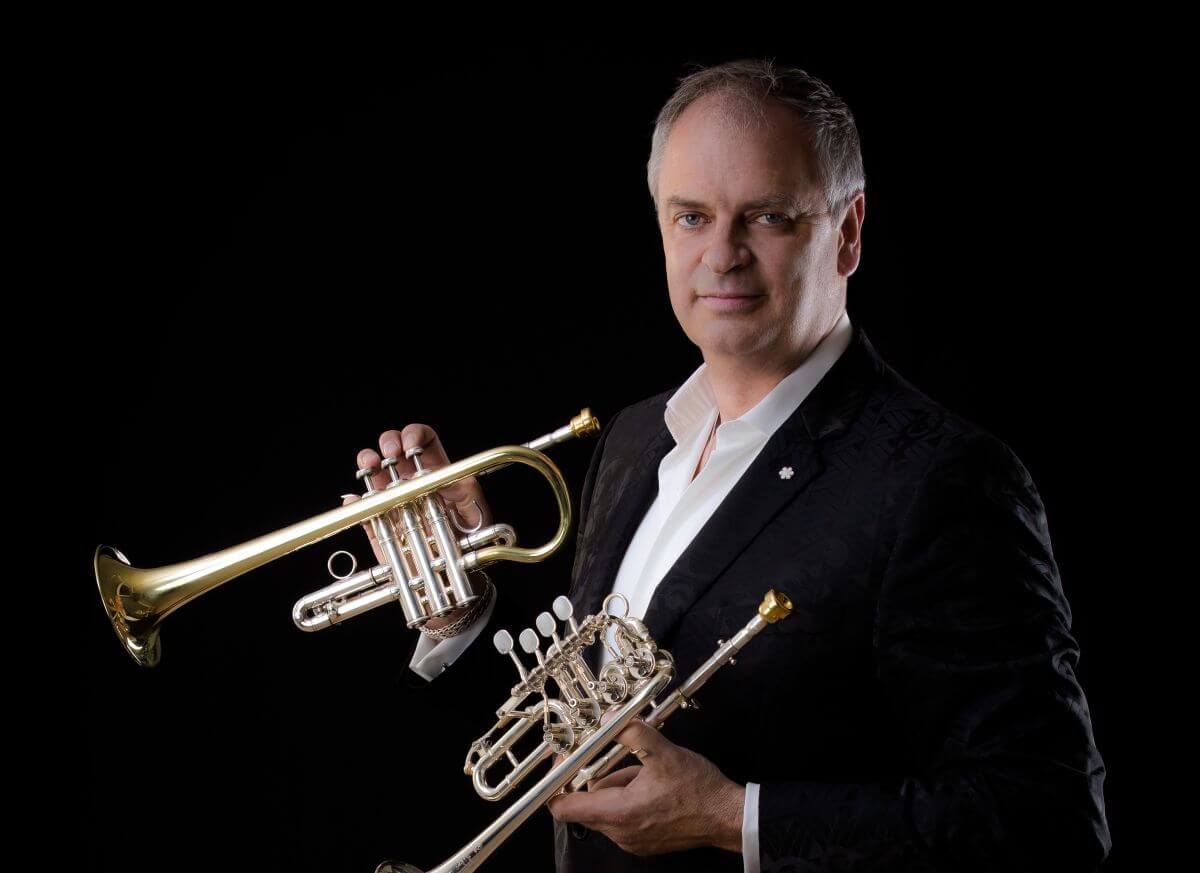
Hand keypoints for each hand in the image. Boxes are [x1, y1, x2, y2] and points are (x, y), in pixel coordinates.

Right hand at [344, 423, 492, 629]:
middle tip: (391, 453)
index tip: (410, 444)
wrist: (451, 575)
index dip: (414, 434)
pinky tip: (356, 499)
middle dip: (388, 441)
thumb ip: (464, 492)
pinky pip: (359, 507)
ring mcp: (392, 499)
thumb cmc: (467, 541)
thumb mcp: (474, 513)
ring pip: (372, 471)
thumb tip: (443, 477)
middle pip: (393, 447)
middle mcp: (412, 481)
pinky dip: (353, 501)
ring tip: (370, 466)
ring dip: (367, 462)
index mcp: (436, 472)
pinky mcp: (377, 522)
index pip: (424, 440)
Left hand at [547, 719, 744, 855]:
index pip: (564, 808)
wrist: (726, 816)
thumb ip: (633, 732)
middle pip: (584, 805)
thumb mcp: (664, 752)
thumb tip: (611, 719)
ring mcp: (631, 840)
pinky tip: (646, 784)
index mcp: (620, 813)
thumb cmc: (700, 790)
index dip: (556, 784)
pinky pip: (619, 818)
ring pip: (604, 809)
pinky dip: (624, 799)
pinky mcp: (642, 841)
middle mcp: (621, 833)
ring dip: (612, 787)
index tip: (561, 764)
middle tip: (608, 755)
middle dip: (592, 777)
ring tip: (638, 771)